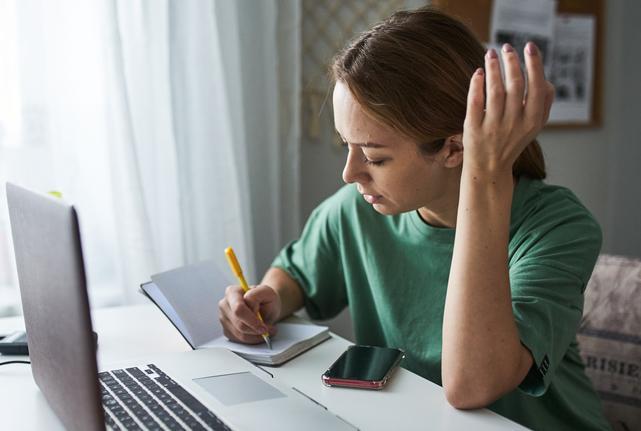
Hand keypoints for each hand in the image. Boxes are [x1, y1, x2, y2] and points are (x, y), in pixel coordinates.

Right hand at [218, 284, 279, 343]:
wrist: (265, 307)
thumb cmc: (265, 299)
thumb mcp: (267, 292)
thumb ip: (257, 295)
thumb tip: (250, 306)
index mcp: (232, 292)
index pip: (238, 309)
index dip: (252, 320)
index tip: (264, 326)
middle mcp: (224, 305)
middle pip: (238, 324)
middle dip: (255, 330)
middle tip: (268, 330)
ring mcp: (223, 319)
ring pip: (239, 334)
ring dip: (255, 336)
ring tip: (266, 330)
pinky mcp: (226, 330)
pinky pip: (239, 340)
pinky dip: (252, 339)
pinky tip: (257, 332)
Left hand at [463, 42, 554, 174]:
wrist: (489, 169)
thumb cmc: (512, 141)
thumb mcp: (533, 127)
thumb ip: (544, 104)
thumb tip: (547, 80)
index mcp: (532, 121)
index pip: (537, 87)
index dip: (534, 64)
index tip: (529, 46)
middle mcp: (514, 123)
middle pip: (515, 85)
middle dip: (511, 61)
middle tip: (506, 47)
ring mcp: (493, 127)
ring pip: (495, 91)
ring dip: (494, 68)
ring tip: (490, 53)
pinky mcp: (473, 129)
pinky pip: (475, 102)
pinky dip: (477, 85)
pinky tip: (478, 72)